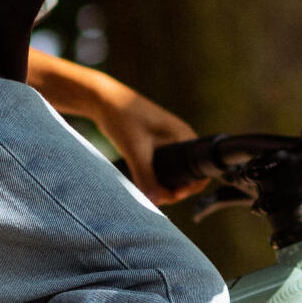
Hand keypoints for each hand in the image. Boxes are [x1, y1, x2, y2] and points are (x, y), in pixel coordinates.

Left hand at [92, 85, 208, 205]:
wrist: (102, 100)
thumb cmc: (122, 118)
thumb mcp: (135, 151)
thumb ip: (145, 177)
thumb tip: (155, 202)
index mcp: (184, 137)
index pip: (199, 171)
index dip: (189, 188)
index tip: (171, 196)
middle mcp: (180, 139)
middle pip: (186, 175)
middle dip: (173, 190)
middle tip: (154, 199)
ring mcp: (167, 141)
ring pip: (173, 172)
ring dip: (163, 186)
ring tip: (147, 195)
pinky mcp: (154, 143)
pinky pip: (162, 166)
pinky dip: (155, 178)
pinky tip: (143, 186)